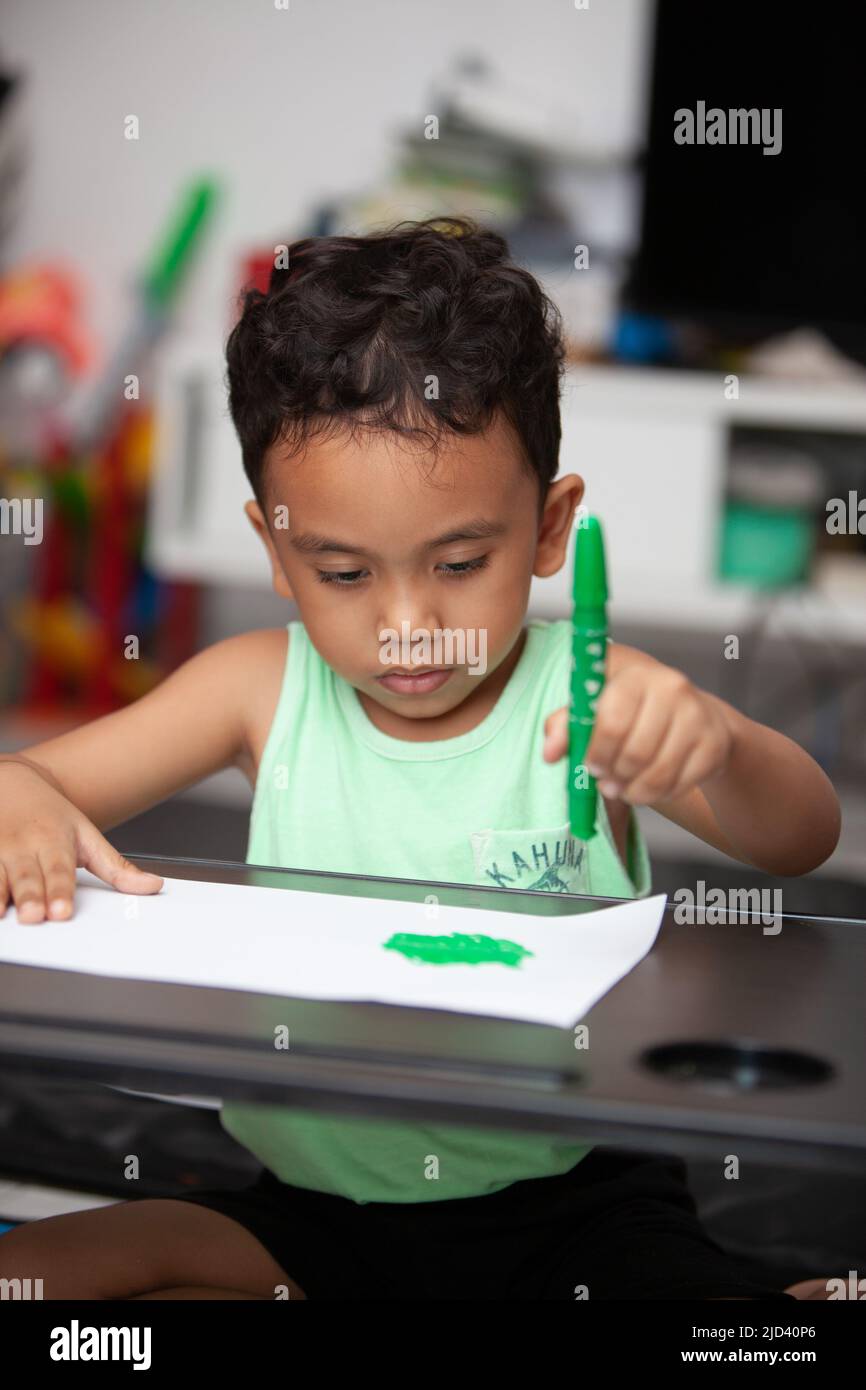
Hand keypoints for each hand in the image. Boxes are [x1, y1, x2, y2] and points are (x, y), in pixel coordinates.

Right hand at [0, 760, 162, 922]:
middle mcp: (23, 846)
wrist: (11, 782)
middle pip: (27, 877)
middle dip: (30, 897)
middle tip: (34, 917)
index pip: (60, 871)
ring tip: (1, 914)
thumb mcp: (87, 835)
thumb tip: (153, 887)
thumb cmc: (51, 816)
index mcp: (53, 841)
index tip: (62, 912)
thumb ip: (116, 867)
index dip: (60, 892)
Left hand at [542, 647, 733, 805]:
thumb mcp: (596, 707)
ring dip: (633, 792)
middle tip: (606, 783)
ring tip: (623, 790)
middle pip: (635, 751)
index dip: (597, 751)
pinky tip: (649, 786)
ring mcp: (697, 714)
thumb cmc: (634, 710)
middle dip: (614, 776)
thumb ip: (567, 725)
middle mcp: (670, 686)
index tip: (589, 765)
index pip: (612, 720)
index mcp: (633, 672)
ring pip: (657, 773)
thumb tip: (550, 753)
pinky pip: (679, 784)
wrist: (695, 716)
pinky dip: (658, 795)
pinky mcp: (714, 743)